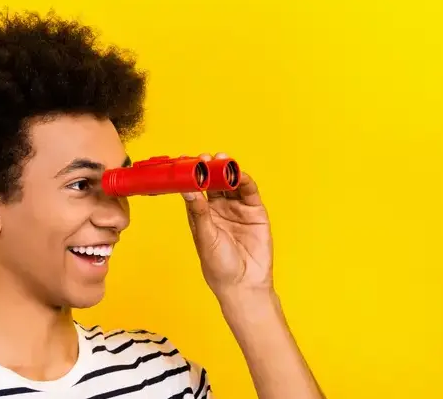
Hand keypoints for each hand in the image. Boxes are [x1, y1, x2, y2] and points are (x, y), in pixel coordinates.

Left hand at [182, 152, 273, 300]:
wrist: (245, 284)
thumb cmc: (219, 267)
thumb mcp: (206, 238)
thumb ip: (199, 213)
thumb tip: (187, 190)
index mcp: (202, 215)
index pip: (196, 189)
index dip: (192, 176)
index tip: (188, 163)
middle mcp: (219, 209)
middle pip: (214, 182)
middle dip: (210, 169)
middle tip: (207, 158)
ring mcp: (237, 209)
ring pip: (231, 184)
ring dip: (227, 171)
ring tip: (222, 160)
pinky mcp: (255, 212)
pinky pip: (249, 192)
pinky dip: (245, 181)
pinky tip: (239, 174)